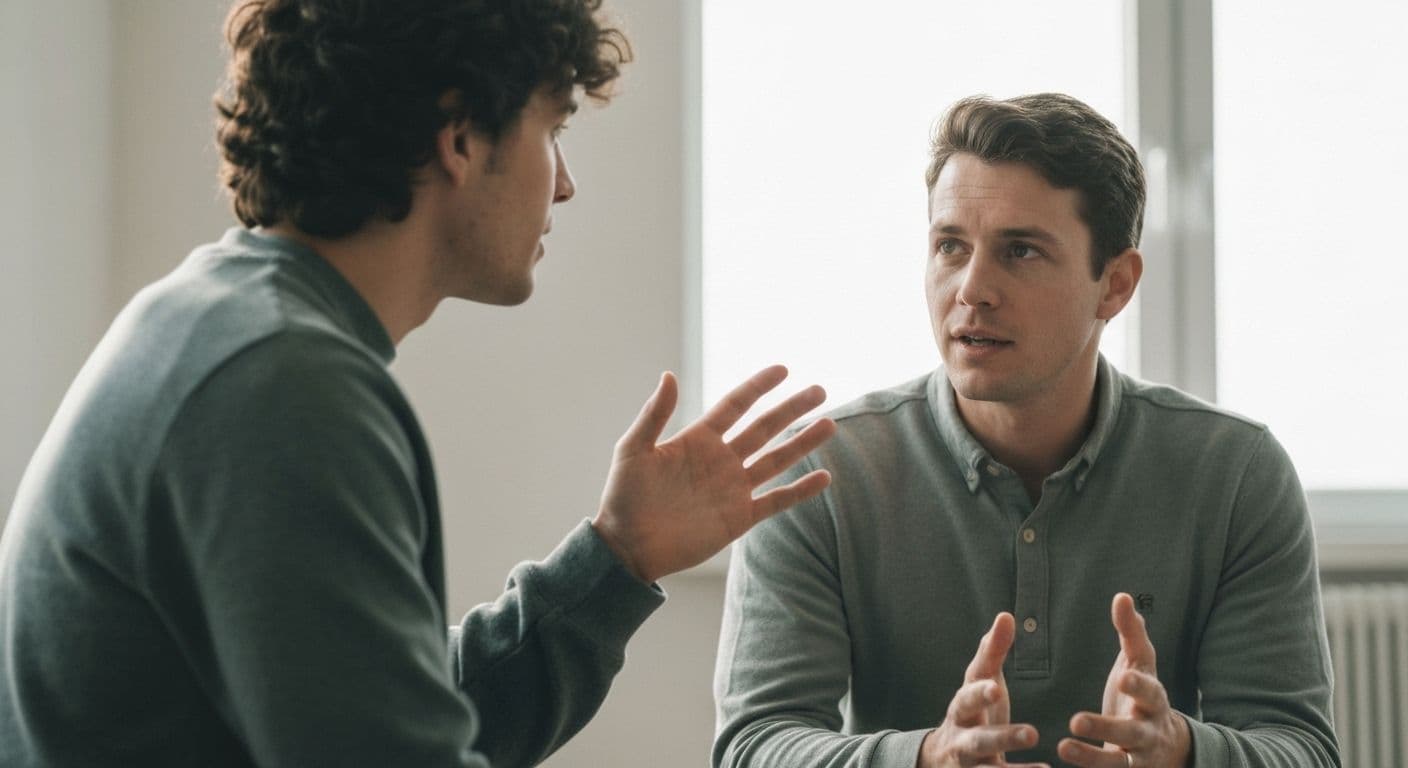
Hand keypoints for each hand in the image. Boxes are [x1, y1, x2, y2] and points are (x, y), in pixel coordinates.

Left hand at [592, 365, 835, 582]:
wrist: (627, 547)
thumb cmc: (623, 497)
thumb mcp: (633, 450)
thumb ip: (654, 414)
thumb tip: (670, 375)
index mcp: (698, 439)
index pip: (735, 405)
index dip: (758, 387)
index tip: (783, 370)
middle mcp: (721, 460)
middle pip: (764, 428)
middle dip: (791, 409)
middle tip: (819, 391)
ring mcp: (733, 488)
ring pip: (776, 459)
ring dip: (802, 443)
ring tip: (829, 424)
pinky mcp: (739, 518)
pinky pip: (776, 500)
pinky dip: (801, 490)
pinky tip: (824, 477)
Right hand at [916, 613, 1045, 767]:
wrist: (940, 759)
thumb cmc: (970, 713)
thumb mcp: (977, 682)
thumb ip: (991, 653)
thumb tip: (1006, 615)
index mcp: (962, 708)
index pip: (968, 697)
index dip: (979, 693)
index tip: (995, 688)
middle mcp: (962, 739)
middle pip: (979, 740)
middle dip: (1003, 737)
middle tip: (1032, 733)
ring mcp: (969, 766)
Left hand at [1058, 593, 1189, 767]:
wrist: (1167, 747)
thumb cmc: (1143, 695)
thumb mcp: (1141, 664)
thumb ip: (1132, 634)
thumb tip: (1122, 597)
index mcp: (1153, 700)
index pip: (1150, 692)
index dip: (1139, 686)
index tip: (1124, 678)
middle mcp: (1149, 731)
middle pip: (1131, 732)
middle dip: (1106, 727)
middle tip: (1076, 719)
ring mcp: (1138, 758)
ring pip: (1118, 764)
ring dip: (1091, 759)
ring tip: (1063, 747)